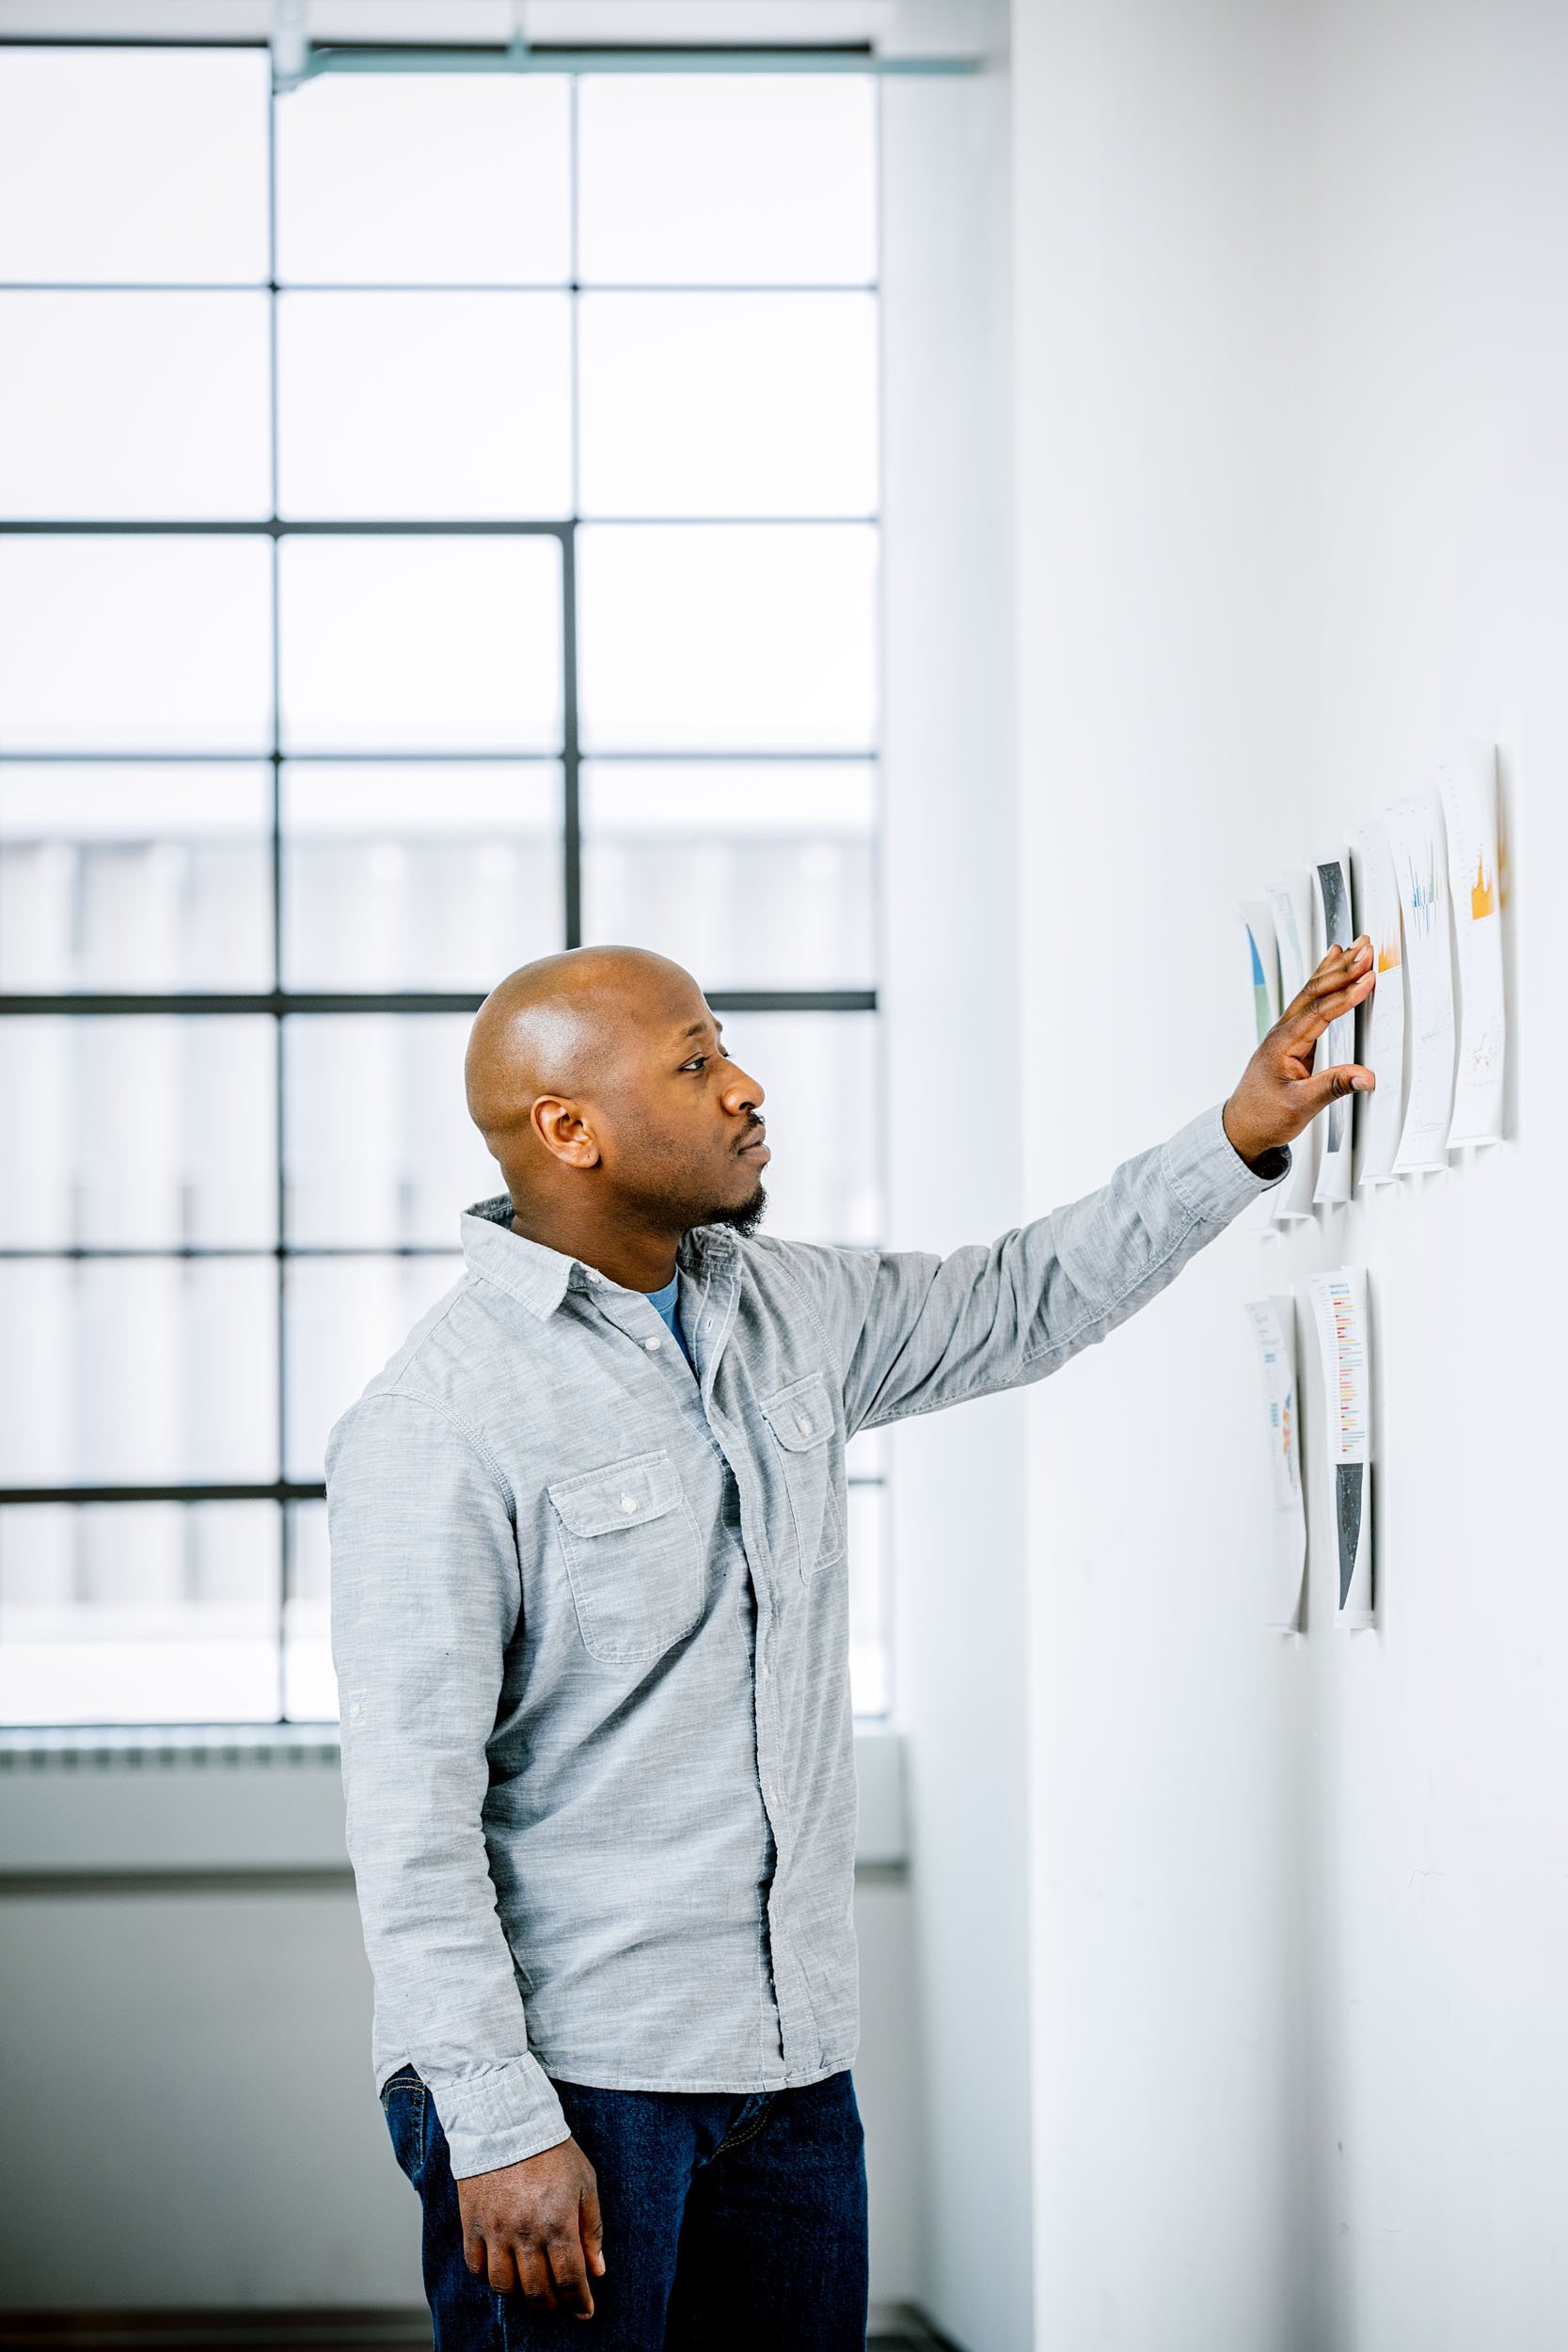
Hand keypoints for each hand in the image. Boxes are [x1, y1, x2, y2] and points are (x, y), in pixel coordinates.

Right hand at [457, 2135, 604, 2316]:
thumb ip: (592, 2228)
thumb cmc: (551, 2149)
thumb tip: (598, 2269)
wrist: (506, 2120)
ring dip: (521, 2297)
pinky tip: (503, 2272)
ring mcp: (495, 2230)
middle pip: (537, 2290)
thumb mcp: (585, 2183)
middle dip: (553, 2304)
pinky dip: (488, 2278)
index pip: (569, 2278)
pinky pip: (476, 2267)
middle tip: (560, 2303)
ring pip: (504, 2286)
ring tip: (532, 2291)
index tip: (584, 2311)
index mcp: (557, 2222)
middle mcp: (525, 2232)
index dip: (578, 2301)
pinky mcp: (472, 2223)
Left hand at [1222, 937, 1376, 1167]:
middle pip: (1314, 992)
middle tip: (1367, 949)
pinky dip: (1324, 981)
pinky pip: (1310, 1001)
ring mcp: (1286, 1033)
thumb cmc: (1264, 1117)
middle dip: (1342, 969)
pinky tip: (1331, 963)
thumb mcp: (1301, 1106)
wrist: (1242, 1128)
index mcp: (1282, 1045)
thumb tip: (1365, 1077)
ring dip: (1335, 969)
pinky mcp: (1292, 1038)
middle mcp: (1282, 1033)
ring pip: (1311, 992)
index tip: (1368, 979)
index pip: (1318, 1012)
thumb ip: (1333, 1087)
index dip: (1345, 995)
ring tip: (1357, 946)